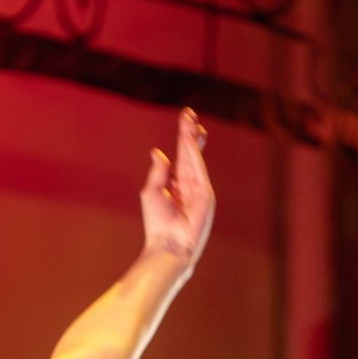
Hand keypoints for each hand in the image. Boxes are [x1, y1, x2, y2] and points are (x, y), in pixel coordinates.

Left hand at [139, 108, 213, 267]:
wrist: (167, 244)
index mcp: (177, 183)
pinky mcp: (205, 195)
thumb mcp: (152, 192)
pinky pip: (198, 169)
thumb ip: (158, 172)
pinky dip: (194, 153)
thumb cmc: (157, 223)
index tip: (185, 119)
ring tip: (191, 122)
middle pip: (191, 153)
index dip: (183, 137)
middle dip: (190, 133)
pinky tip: (190, 139)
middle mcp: (190, 183)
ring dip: (193, 139)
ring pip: (195, 158)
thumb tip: (159, 152)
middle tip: (189, 114)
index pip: (182, 156)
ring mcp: (199, 188)